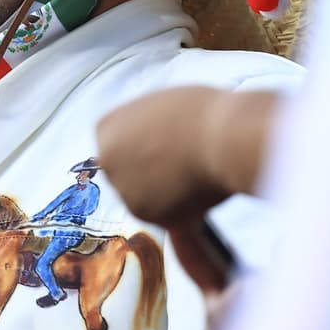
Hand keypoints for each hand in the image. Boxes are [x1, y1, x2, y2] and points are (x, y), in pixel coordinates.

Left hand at [95, 87, 279, 226]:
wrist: (223, 138)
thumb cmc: (200, 115)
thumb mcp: (161, 112)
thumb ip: (145, 132)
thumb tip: (149, 151)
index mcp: (106, 129)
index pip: (118, 145)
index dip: (144, 149)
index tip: (165, 148)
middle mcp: (106, 160)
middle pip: (128, 174)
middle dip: (150, 174)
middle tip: (182, 166)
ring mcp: (123, 189)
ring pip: (148, 197)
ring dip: (167, 194)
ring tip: (196, 175)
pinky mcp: (145, 215)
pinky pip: (164, 217)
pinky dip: (182, 213)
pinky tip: (198, 202)